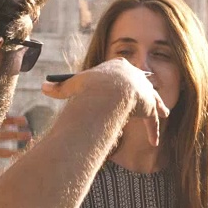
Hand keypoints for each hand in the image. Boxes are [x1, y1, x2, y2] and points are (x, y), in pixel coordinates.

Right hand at [41, 58, 169, 145]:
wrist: (109, 93)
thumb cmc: (90, 87)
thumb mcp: (74, 85)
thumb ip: (60, 88)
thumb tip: (43, 88)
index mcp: (119, 66)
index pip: (122, 70)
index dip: (123, 79)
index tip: (125, 85)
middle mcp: (136, 76)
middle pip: (142, 84)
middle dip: (146, 92)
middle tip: (147, 99)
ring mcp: (145, 91)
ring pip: (154, 101)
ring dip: (159, 108)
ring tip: (164, 113)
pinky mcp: (149, 106)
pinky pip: (153, 121)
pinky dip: (152, 131)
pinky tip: (155, 142)